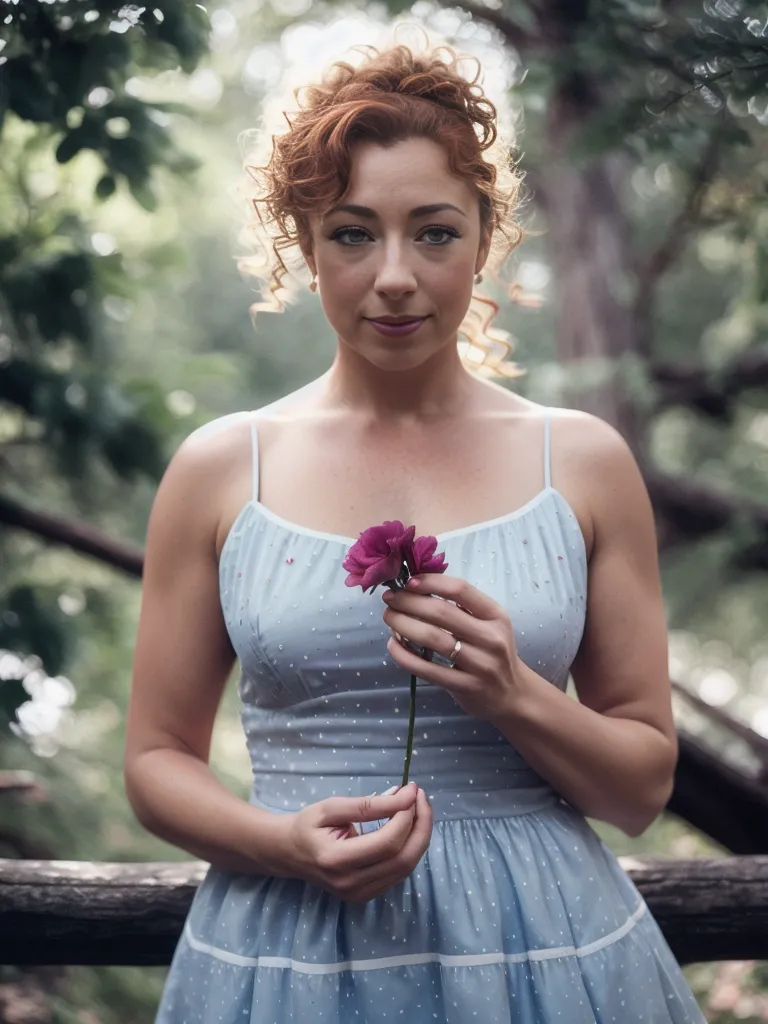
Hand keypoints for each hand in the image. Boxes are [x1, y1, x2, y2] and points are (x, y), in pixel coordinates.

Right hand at [280, 783, 432, 902]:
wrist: (289, 853)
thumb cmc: (308, 825)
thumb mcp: (332, 807)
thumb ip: (369, 804)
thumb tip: (407, 796)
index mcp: (337, 860)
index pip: (387, 843)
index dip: (406, 816)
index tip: (411, 790)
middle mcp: (350, 884)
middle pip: (403, 859)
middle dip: (420, 826)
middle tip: (421, 798)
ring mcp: (359, 894)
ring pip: (406, 868)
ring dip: (419, 836)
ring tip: (417, 809)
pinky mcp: (366, 896)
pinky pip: (399, 873)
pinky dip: (409, 849)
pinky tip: (406, 828)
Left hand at [382, 573, 522, 719]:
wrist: (511, 693)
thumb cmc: (492, 651)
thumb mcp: (488, 624)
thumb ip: (462, 606)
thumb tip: (418, 586)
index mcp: (495, 615)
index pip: (460, 589)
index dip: (431, 582)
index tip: (409, 582)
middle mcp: (490, 638)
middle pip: (441, 613)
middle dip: (409, 602)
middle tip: (390, 599)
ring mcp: (479, 664)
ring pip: (432, 639)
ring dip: (403, 624)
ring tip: (389, 617)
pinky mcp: (465, 687)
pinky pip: (427, 669)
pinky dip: (404, 655)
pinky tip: (393, 645)